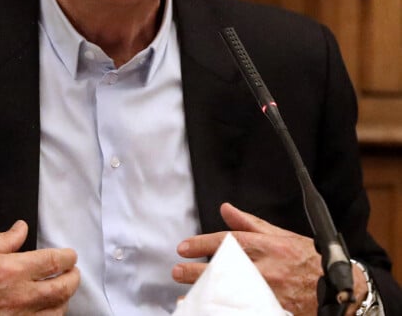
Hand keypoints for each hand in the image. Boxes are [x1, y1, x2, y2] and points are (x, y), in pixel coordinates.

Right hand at [0, 220, 79, 314]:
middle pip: (61, 289)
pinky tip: (45, 311)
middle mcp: (18, 297)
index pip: (54, 262)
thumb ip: (5, 239)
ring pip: (54, 313)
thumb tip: (23, 228)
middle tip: (73, 272)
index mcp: (12, 270)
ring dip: (62, 301)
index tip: (70, 255)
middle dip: (72, 278)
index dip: (67, 257)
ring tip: (61, 292)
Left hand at [173, 202, 322, 315]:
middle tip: (177, 272)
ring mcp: (270, 292)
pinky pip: (247, 311)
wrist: (337, 285)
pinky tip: (211, 312)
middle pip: (224, 269)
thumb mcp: (278, 234)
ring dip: (207, 295)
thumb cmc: (305, 257)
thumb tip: (225, 209)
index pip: (227, 242)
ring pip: (231, 294)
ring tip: (186, 297)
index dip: (202, 244)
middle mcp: (265, 268)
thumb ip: (249, 223)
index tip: (182, 248)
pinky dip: (227, 312)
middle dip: (196, 271)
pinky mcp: (276, 310)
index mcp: (265, 246)